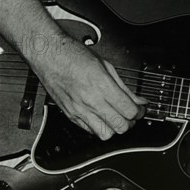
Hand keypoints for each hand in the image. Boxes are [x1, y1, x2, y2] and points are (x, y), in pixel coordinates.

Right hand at [32, 34, 147, 139]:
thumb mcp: (106, 66)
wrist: (49, 56)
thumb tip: (138, 99)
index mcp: (102, 86)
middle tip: (131, 113)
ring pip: (105, 134)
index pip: (129, 111)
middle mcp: (91, 101)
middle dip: (130, 122)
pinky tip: (102, 116)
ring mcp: (79, 110)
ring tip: (117, 117)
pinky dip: (100, 127)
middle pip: (120, 126)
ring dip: (115, 128)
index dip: (139, 112)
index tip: (141, 108)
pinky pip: (89, 131)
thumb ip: (124, 87)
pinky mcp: (70, 115)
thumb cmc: (74, 56)